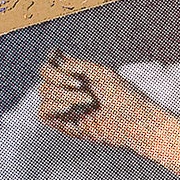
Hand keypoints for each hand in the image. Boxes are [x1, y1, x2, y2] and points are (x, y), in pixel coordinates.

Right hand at [37, 52, 156, 149]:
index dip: (52, 59)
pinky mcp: (66, 124)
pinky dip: (52, 106)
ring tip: (89, 100)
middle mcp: (71, 89)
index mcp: (80, 76)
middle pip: (45, 76)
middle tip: (80, 84)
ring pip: (44, 93)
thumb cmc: (125, 96)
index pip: (54, 63)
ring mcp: (67, 107)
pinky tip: (68, 108)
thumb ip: (76, 66)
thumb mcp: (101, 73)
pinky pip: (43, 113)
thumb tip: (54, 64)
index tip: (57, 55)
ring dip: (64, 94)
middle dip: (58, 77)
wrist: (136, 122)